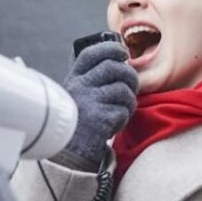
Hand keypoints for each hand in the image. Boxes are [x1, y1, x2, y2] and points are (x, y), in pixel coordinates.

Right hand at [61, 40, 137, 166]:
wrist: (68, 152)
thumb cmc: (79, 122)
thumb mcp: (78, 96)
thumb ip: (94, 80)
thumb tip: (123, 63)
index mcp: (74, 79)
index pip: (92, 54)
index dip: (110, 48)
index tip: (124, 52)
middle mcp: (80, 87)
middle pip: (115, 68)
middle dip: (131, 77)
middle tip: (133, 87)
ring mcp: (89, 102)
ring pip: (123, 91)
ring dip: (129, 103)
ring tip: (120, 112)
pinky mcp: (99, 118)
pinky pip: (123, 112)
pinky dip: (123, 120)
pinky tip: (112, 126)